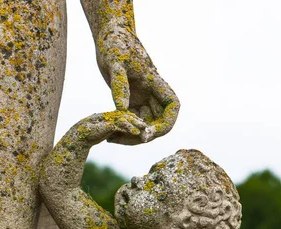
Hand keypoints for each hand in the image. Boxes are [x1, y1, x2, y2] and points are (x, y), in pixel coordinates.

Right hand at [78, 110, 149, 145]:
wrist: (79, 136)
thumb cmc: (90, 135)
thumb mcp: (105, 132)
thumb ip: (112, 130)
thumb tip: (116, 133)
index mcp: (111, 116)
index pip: (126, 116)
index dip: (135, 120)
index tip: (143, 126)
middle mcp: (111, 116)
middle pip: (128, 116)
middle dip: (138, 121)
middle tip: (148, 126)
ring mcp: (110, 119)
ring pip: (126, 119)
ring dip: (137, 124)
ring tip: (146, 129)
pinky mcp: (108, 124)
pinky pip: (121, 125)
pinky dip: (129, 128)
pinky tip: (137, 133)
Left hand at [96, 26, 179, 144]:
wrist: (108, 36)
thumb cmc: (114, 42)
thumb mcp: (114, 61)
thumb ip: (119, 85)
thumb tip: (122, 109)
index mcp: (156, 82)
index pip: (172, 107)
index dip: (164, 124)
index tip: (147, 134)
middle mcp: (152, 93)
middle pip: (157, 122)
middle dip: (144, 135)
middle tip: (120, 139)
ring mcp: (142, 99)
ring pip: (143, 125)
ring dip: (130, 135)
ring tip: (110, 138)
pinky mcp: (130, 102)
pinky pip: (130, 121)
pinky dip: (122, 129)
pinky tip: (108, 134)